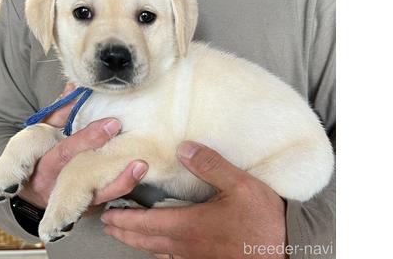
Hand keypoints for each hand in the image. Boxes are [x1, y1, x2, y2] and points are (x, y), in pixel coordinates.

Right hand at [19, 84, 147, 208]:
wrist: (31, 192)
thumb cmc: (39, 155)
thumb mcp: (43, 133)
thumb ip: (59, 112)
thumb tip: (73, 87)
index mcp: (44, 163)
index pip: (66, 151)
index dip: (89, 138)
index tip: (113, 123)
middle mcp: (57, 185)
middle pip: (83, 174)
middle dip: (108, 160)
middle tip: (132, 146)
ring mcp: (73, 199)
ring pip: (98, 194)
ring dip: (122, 182)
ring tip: (142, 166)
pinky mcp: (87, 207)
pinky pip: (107, 200)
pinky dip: (123, 188)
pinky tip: (139, 176)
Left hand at [101, 141, 286, 258]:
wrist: (286, 250)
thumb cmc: (263, 219)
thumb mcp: (240, 185)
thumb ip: (209, 165)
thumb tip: (183, 148)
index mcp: (189, 225)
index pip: (146, 222)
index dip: (124, 219)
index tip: (108, 214)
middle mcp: (186, 245)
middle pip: (145, 240)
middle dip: (123, 232)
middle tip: (107, 225)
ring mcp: (195, 258)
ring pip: (156, 252)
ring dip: (136, 243)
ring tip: (124, 236)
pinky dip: (157, 253)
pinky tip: (159, 251)